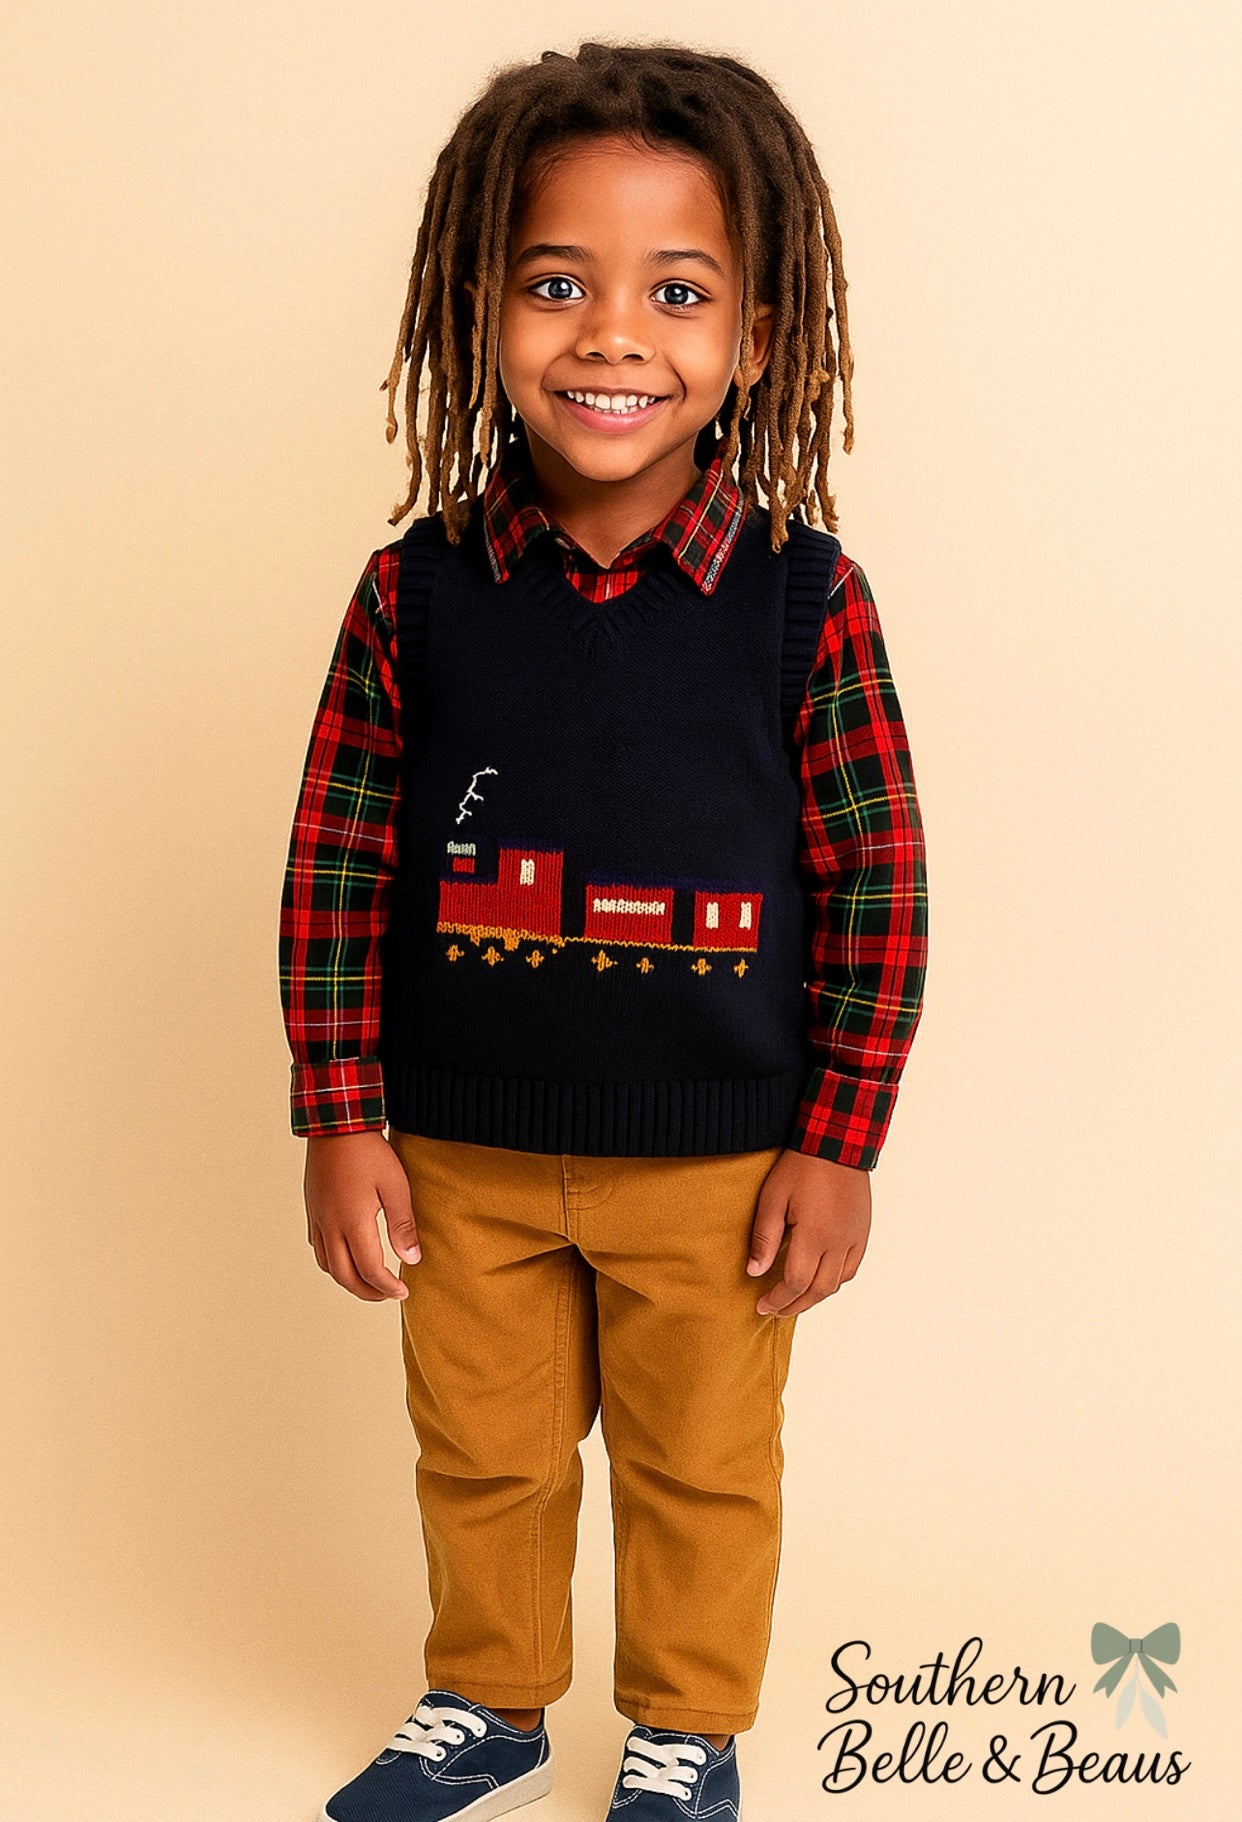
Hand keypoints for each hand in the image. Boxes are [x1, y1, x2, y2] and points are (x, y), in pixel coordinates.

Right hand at [304, 1130, 421, 1302]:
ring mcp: (317, 1218)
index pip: (370, 1270)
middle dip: (367, 1292)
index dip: (387, 1287)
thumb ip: (403, 1224)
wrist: (335, 1123)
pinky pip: (318, 1247)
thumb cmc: (369, 1151)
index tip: (404, 1292)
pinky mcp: (312, 1208)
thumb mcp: (395, 1186)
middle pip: (344, 1276)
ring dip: (347, 1279)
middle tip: (387, 1294)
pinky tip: (348, 1254)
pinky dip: (333, 1261)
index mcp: (352, 1223)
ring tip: (369, 1280)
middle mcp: (330, 1225)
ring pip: (326, 1265)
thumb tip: (412, 1259)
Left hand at [747, 1148, 871, 1316]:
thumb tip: (755, 1272)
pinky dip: (834, 1281)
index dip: (778, 1299)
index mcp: (815, 1235)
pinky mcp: (862, 1232)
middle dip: (794, 1305)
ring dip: (814, 1296)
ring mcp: (854, 1238)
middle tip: (775, 1310)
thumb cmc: (801, 1167)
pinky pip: (851, 1268)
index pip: (796, 1283)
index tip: (762, 1306)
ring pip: (836, 1283)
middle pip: (818, 1290)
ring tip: (794, 1299)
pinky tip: (819, 1280)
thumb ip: (765, 1237)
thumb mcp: (773, 1198)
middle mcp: (839, 1242)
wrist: (836, 1143)